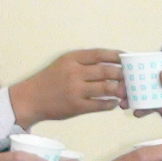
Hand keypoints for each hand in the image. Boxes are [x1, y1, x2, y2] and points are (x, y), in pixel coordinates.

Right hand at [7, 49, 124, 125]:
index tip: (128, 57)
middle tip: (131, 78)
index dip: (117, 56)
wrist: (30, 99)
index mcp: (72, 59)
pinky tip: (114, 103)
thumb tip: (110, 63)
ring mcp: (75, 90)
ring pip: (106, 88)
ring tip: (125, 92)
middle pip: (107, 71)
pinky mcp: (76, 106)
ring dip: (120, 90)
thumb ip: (83, 62)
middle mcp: (74, 72)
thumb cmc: (49, 80)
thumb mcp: (63, 63)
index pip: (100, 54)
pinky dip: (110, 104)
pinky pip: (100, 104)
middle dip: (123, 74)